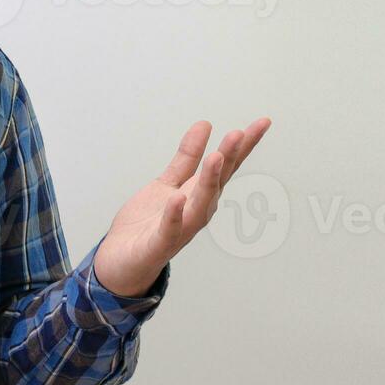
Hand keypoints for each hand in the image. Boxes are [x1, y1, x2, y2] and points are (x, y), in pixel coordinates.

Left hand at [92, 117, 272, 296]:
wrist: (121, 262)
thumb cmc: (147, 225)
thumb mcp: (167, 183)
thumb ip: (186, 158)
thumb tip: (205, 125)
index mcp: (198, 195)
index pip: (225, 167)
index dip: (243, 145)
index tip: (262, 122)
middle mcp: (196, 211)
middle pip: (217, 182)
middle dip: (229, 159)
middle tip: (239, 133)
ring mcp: (180, 229)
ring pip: (200, 204)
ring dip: (209, 182)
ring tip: (216, 157)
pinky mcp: (159, 244)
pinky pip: (169, 228)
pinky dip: (174, 215)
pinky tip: (177, 199)